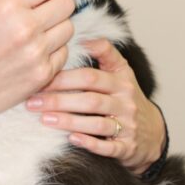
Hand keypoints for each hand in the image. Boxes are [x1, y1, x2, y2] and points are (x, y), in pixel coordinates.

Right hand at [0, 0, 75, 127]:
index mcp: (8, 5)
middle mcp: (26, 27)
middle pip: (67, 2)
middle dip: (56, 0)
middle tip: (38, 8)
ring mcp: (37, 53)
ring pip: (69, 27)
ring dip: (55, 26)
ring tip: (31, 33)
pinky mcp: (43, 75)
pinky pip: (64, 53)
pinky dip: (52, 50)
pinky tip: (30, 52)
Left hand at [25, 38, 164, 174]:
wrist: (151, 131)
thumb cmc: (126, 97)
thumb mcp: (121, 71)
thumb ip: (104, 52)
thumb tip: (81, 37)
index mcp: (121, 81)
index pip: (90, 77)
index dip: (64, 78)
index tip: (41, 77)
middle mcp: (125, 102)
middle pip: (90, 100)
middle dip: (59, 100)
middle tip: (33, 101)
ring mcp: (127, 126)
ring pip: (96, 124)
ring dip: (68, 121)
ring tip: (43, 118)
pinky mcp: (127, 147)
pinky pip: (108, 147)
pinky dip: (89, 143)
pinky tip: (71, 138)